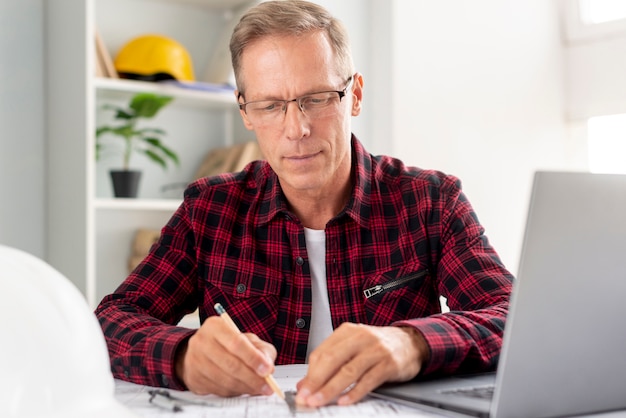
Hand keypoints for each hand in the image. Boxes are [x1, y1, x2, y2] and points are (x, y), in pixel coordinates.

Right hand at [175, 315, 276, 396]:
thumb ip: (262, 350)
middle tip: (268, 386)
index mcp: (215, 326)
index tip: (268, 370)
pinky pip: (218, 390)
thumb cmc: (228, 344)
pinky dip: (235, 392)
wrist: (201, 352)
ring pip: (225, 380)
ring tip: (258, 389)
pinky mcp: (194, 379)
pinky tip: (243, 388)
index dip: (254, 358)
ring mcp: (195, 361)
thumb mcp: (248, 340)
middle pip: (231, 364)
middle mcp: (202, 342)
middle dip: (253, 378)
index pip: (237, 343)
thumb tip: (268, 367)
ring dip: (246, 387)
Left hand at [295, 323, 428, 406]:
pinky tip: (344, 401)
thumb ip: (330, 363)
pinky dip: (355, 392)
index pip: (322, 352)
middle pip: (332, 359)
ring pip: (349, 371)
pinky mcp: (389, 364)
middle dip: (316, 381)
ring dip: (331, 388)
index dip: (310, 373)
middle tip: (306, 397)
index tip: (301, 389)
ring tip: (319, 401)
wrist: (410, 342)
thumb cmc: (377, 346)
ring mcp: (376, 350)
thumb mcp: (353, 348)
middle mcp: (361, 337)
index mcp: (347, 331)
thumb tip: (306, 383)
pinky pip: (368, 380)